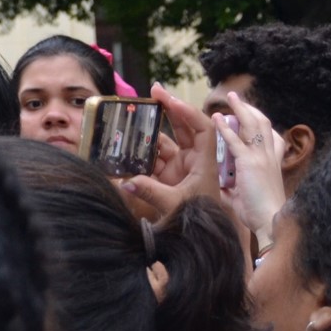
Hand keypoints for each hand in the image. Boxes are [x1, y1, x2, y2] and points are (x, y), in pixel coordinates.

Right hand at [120, 84, 217, 219]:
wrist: (204, 240)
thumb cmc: (199, 220)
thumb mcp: (175, 205)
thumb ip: (151, 191)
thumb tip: (125, 181)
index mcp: (205, 163)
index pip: (203, 129)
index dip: (189, 113)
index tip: (171, 101)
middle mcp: (195, 161)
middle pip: (186, 127)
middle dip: (171, 108)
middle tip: (154, 90)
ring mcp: (182, 168)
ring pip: (168, 140)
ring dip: (154, 126)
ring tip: (138, 111)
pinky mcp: (169, 177)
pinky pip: (156, 157)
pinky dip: (144, 149)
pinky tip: (130, 142)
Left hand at [213, 90, 286, 245]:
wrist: (270, 222)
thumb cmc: (260, 213)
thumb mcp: (246, 195)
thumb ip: (234, 186)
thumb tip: (224, 185)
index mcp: (271, 163)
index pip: (270, 136)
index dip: (260, 123)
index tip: (249, 114)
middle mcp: (268, 156)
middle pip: (262, 124)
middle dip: (250, 109)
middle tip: (237, 98)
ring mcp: (261, 158)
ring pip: (253, 125)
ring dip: (241, 109)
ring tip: (231, 97)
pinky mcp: (250, 163)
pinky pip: (236, 141)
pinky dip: (225, 128)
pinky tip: (216, 118)